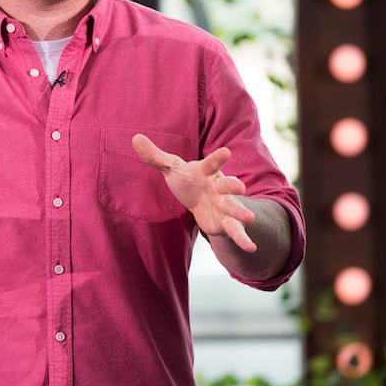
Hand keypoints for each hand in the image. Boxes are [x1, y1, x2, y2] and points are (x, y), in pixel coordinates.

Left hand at [131, 133, 257, 251]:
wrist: (201, 199)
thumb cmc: (188, 180)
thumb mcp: (171, 168)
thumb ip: (155, 156)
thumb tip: (135, 138)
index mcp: (207, 172)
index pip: (211, 163)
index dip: (218, 158)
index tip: (227, 152)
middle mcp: (220, 187)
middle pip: (228, 186)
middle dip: (234, 186)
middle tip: (240, 187)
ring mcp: (225, 205)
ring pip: (234, 208)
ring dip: (242, 212)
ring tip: (249, 218)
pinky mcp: (225, 223)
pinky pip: (235, 231)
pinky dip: (243, 239)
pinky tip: (251, 248)